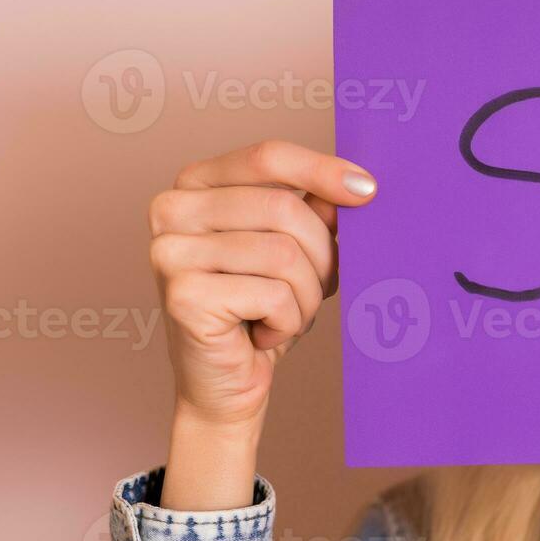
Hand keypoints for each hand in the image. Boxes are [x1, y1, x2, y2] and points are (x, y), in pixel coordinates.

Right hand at [149, 140, 376, 507]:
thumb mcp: (296, 251)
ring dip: (305, 296)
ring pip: (284, 254)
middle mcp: (172, 208)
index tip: (370, 191)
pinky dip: (288, 322)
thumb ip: (316, 211)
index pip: (268, 156)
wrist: (227, 383)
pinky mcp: (183, 294)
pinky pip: (274, 296)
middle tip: (315, 287)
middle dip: (320, 255)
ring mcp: (169, 251)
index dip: (323, 170)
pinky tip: (263, 332)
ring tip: (284, 313)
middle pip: (283, 209)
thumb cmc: (262, 309)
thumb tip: (357, 185)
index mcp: (196, 183)